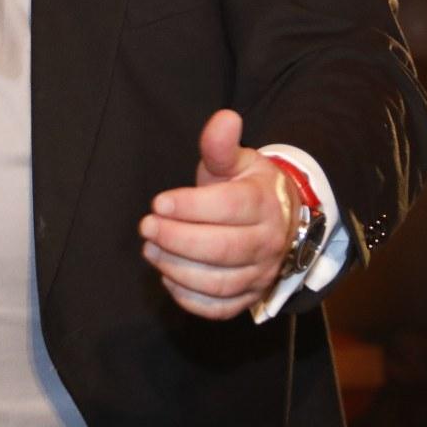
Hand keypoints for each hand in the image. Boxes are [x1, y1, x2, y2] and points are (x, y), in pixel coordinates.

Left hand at [139, 109, 300, 320]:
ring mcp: (261, 274)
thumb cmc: (247, 187)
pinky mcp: (249, 297)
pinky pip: (220, 308)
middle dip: (178, 240)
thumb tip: (224, 117)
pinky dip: (190, 298)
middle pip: (223, 249)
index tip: (158, 202)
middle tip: (147, 227)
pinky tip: (169, 277)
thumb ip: (222, 145)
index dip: (191, 207)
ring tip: (151, 251)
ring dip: (178, 269)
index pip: (229, 208)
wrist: (280, 220)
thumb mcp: (237, 161)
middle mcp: (268, 242)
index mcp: (264, 203)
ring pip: (219, 282)